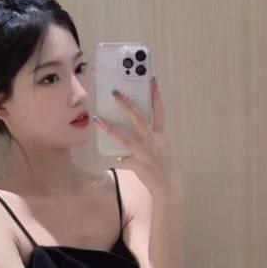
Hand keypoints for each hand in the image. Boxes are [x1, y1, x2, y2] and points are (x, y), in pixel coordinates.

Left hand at [93, 76, 178, 196]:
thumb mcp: (163, 148)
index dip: (156, 96)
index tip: (151, 80)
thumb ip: (151, 137)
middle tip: (115, 93)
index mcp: (161, 135)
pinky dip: (116, 158)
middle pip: (139, 119)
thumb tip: (135, 129)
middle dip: (127, 105)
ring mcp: (144, 152)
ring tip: (98, 118)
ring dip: (111, 128)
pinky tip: (108, 156)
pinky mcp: (137, 164)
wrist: (168, 187)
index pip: (159, 111)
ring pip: (125, 137)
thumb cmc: (165, 166)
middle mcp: (153, 141)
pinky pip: (122, 158)